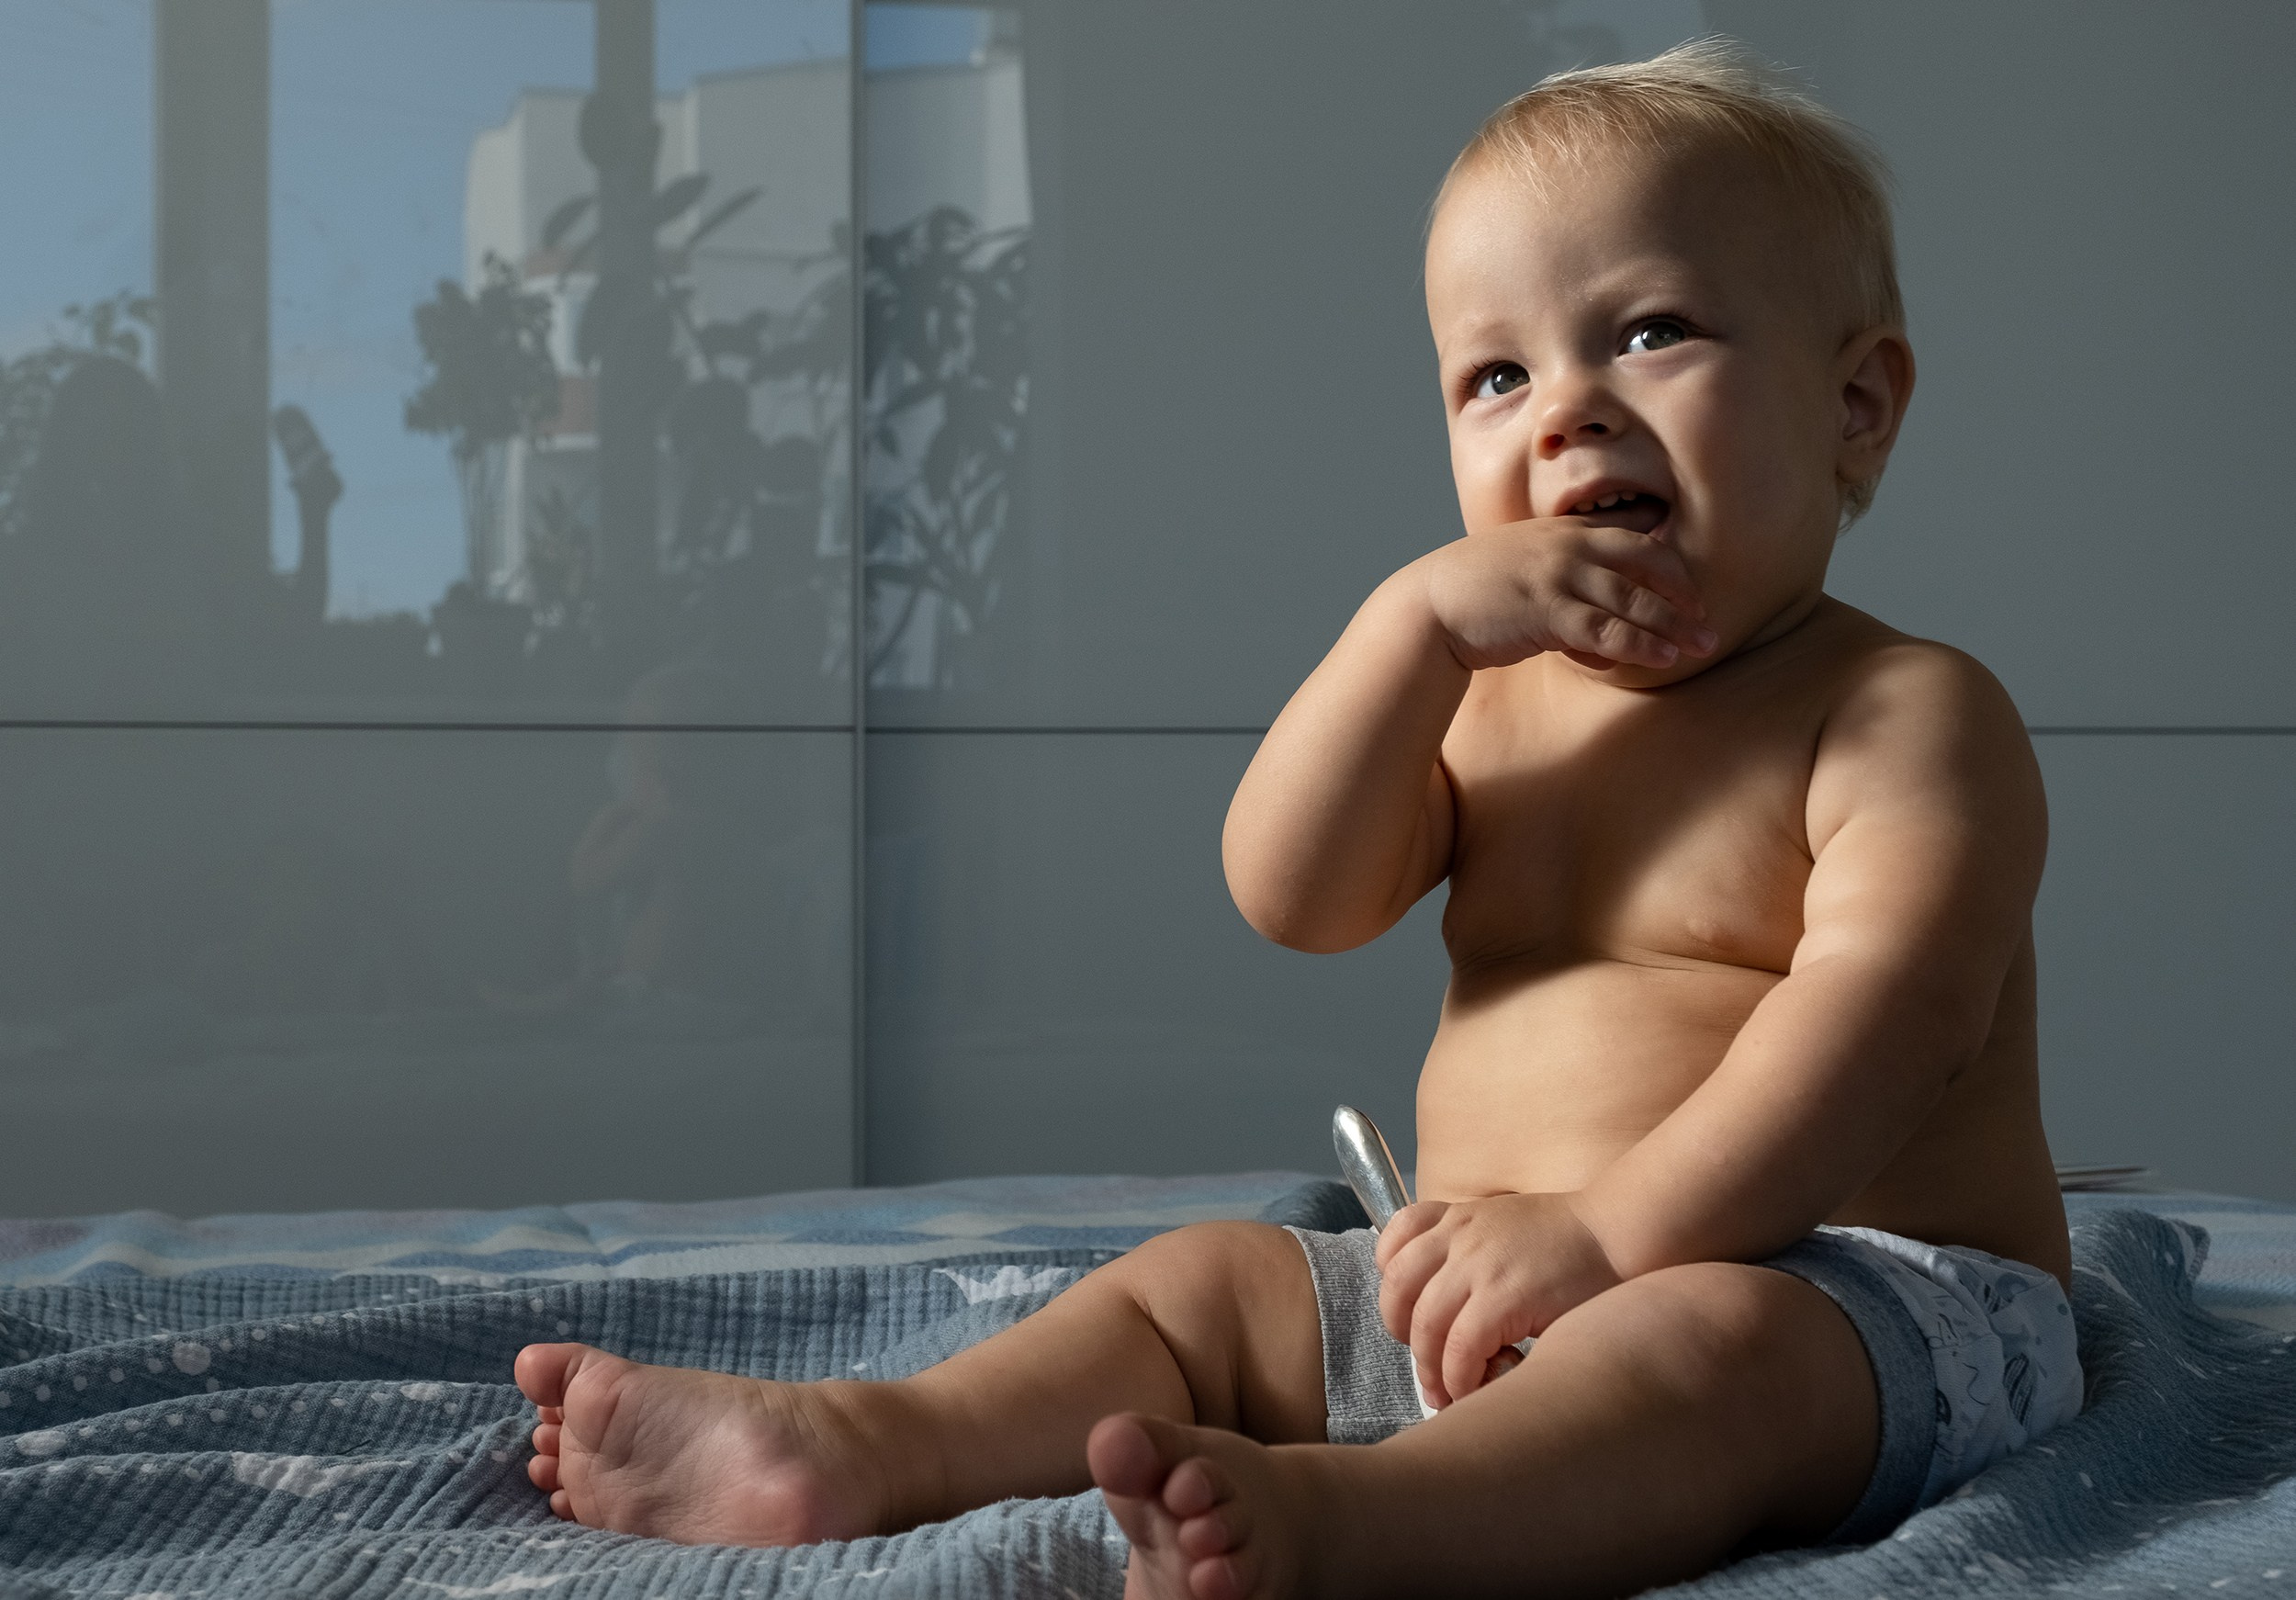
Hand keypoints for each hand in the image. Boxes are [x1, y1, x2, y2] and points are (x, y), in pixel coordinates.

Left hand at [1374, 1192, 1621, 1408]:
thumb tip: (1443, 1302)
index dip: (1391, 1287)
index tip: (1408, 1316)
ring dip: (1430, 1369)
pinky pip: (1460, 1348)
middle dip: (1404, 1337)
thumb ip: (1470, 1250)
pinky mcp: (1504, 1298)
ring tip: (1446, 1391)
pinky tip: (1474, 1389)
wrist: (1621, 1233)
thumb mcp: (1505, 1224)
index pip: (1394, 1243)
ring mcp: (1479, 1265)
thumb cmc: (1571, 1242)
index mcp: (1459, 1216)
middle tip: (1427, 1366)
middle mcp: (1460, 1236)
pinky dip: (1458, 1377)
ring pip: (1425, 1326)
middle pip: (1398, 1292)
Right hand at [1420, 519, 1713, 672]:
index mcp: (1564, 532)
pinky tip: (1662, 658)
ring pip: (1633, 601)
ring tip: (1700, 645)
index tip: (1691, 593)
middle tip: (1708, 622)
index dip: (1670, 567)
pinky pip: (1606, 630)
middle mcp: (1568, 546)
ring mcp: (1558, 576)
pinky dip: (1639, 644)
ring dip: (1671, 625)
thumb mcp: (1525, 581)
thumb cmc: (1474, 597)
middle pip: (1646, 564)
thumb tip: (1601, 648)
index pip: (1634, 540)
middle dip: (1683, 594)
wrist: (1428, 604)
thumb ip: (1568, 602)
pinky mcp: (1547, 610)